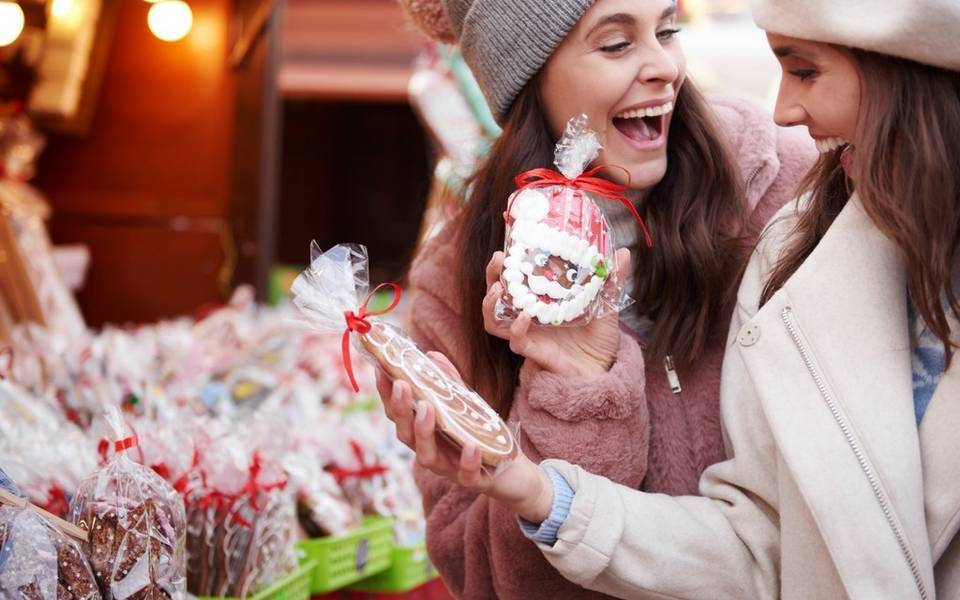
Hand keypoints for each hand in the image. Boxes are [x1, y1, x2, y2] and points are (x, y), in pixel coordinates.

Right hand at [377, 353, 554, 522]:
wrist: (511, 472)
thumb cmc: (480, 436)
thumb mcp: (465, 405)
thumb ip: (448, 382)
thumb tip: (431, 355)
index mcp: (424, 434)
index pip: (398, 415)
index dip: (387, 395)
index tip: (381, 370)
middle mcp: (431, 452)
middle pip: (405, 435)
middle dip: (401, 410)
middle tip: (401, 385)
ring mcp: (449, 468)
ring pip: (427, 456)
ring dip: (424, 432)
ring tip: (427, 408)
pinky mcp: (473, 480)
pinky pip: (466, 474)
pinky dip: (467, 461)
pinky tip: (471, 446)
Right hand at [482, 248, 630, 376]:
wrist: (604, 368)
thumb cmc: (600, 338)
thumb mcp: (606, 304)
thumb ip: (611, 281)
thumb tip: (623, 252)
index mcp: (540, 301)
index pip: (514, 279)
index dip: (506, 264)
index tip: (510, 246)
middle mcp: (528, 316)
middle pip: (496, 295)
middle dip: (492, 276)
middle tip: (499, 259)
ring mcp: (528, 334)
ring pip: (493, 321)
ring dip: (490, 304)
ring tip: (498, 288)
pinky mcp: (533, 351)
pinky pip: (515, 341)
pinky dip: (516, 329)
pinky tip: (524, 318)